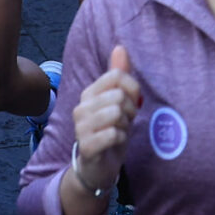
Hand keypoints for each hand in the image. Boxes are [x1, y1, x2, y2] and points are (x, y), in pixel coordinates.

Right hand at [69, 46, 141, 194]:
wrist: (98, 166)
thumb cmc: (110, 131)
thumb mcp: (118, 102)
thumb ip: (119, 75)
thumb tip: (120, 47)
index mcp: (89, 93)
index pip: (116, 75)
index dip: (133, 88)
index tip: (134, 102)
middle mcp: (81, 107)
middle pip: (119, 95)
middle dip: (129, 110)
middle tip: (125, 122)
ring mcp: (81, 127)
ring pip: (116, 113)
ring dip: (125, 125)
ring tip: (119, 131)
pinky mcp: (86, 145)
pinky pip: (114, 133)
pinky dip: (121, 139)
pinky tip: (115, 143)